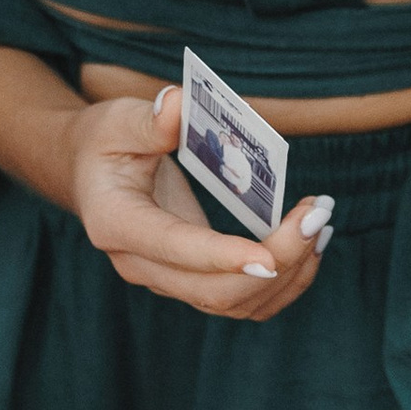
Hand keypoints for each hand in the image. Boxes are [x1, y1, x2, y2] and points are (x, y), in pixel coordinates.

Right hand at [69, 84, 330, 319]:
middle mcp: (141, 264)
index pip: (173, 249)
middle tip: (317, 215)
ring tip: (320, 224)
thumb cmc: (104, 143)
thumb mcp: (115, 121)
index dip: (221, 256)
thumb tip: (178, 106)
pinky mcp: (193, 282)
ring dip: (289, 273)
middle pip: (214, 289)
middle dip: (277, 261)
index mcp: (117, 223)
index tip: (270, 256)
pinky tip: (309, 243)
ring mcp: (168, 280)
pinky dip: (285, 279)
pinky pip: (244, 299)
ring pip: (236, 303)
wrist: (90, 174)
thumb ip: (146, 120)